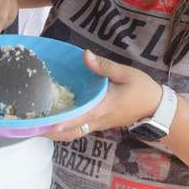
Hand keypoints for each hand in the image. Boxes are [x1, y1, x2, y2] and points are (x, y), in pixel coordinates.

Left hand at [43, 50, 162, 141]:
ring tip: (37, 124)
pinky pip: (79, 129)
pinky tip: (54, 118)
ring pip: (74, 133)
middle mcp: (98, 120)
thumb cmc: (143, 89)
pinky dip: (65, 127)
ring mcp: (99, 124)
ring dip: (56, 132)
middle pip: (71, 132)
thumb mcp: (126, 74)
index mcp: (104, 107)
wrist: (157, 108)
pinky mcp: (100, 123)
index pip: (81, 117)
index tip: (48, 123)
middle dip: (51, 131)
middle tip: (31, 125)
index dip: (64, 121)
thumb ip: (104, 66)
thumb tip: (84, 55)